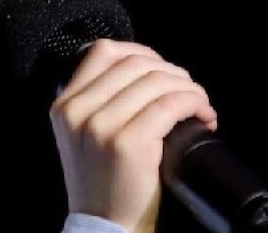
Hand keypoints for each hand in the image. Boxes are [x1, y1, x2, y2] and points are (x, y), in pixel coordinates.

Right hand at [50, 38, 217, 232]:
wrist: (105, 227)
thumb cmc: (102, 183)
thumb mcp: (81, 135)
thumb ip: (97, 101)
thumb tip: (145, 71)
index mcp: (64, 105)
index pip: (101, 52)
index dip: (140, 52)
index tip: (161, 68)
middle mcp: (77, 111)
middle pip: (134, 64)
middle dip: (171, 71)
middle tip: (189, 90)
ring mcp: (101, 126)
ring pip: (156, 81)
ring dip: (188, 87)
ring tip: (199, 103)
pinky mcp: (128, 143)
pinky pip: (171, 105)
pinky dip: (194, 103)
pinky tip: (203, 115)